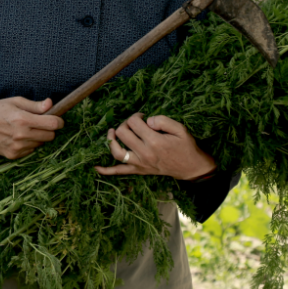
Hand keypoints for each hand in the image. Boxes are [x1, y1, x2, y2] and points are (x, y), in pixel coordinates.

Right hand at [0, 97, 63, 159]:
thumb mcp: (16, 101)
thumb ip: (35, 105)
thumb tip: (51, 104)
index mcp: (23, 119)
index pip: (52, 124)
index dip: (59, 121)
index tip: (57, 119)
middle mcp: (21, 135)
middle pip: (50, 136)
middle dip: (49, 129)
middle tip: (39, 124)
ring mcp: (17, 147)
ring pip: (41, 144)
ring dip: (38, 137)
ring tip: (25, 130)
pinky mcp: (13, 155)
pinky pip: (31, 151)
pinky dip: (29, 144)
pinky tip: (18, 137)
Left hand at [94, 113, 216, 179]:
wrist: (191, 167)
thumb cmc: (186, 147)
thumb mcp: (180, 129)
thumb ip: (163, 121)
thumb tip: (147, 120)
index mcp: (154, 142)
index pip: (134, 123)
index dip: (136, 116)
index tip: (143, 117)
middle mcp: (144, 153)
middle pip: (122, 133)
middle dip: (126, 124)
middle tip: (134, 124)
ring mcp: (140, 164)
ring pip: (116, 151)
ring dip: (111, 140)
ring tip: (112, 132)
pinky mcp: (138, 171)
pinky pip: (119, 171)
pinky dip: (107, 170)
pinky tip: (96, 167)